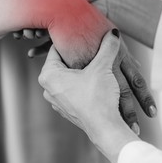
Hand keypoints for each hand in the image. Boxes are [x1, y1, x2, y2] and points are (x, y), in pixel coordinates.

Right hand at [12, 0, 106, 42]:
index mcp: (49, 0)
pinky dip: (40, 51)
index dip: (18, 13)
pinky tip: (32, 53)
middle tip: (21, 29)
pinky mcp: (67, 38)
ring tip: (27, 36)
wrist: (108, 0)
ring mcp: (59, 27)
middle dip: (23, 26)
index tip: (11, 18)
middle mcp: (52, 14)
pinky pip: (51, 47)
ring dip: (30, 36)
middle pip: (32, 21)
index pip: (28, 7)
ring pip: (39, 33)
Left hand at [39, 30, 138, 162]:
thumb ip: (107, 48)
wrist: (106, 129)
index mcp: (49, 76)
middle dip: (75, 55)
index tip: (78, 34)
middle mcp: (48, 89)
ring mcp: (56, 101)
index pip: (55, 50)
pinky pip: (71, 90)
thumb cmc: (99, 97)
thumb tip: (113, 33)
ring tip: (92, 63)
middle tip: (87, 46)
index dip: (68, 41)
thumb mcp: (102, 68)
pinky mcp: (66, 109)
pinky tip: (92, 81)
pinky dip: (80, 83)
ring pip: (66, 78)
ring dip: (78, 70)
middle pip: (61, 64)